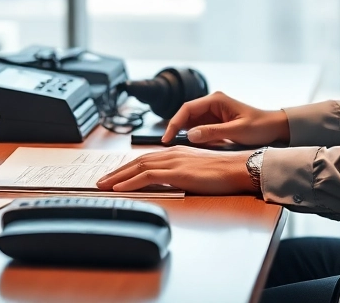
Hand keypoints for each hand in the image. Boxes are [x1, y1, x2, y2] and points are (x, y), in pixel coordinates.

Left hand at [95, 148, 255, 194]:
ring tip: (102, 186)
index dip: (127, 168)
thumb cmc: (224, 173)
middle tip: (100, 182)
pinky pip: (147, 177)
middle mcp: (172, 153)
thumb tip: (169, 182)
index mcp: (177, 152)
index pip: (145, 159)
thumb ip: (182, 173)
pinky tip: (119, 188)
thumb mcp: (198, 171)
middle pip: (137, 162)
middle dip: (116, 172)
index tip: (114, 176)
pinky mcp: (177, 173)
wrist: (239, 169)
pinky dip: (130, 182)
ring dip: (117, 177)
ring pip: (137, 168)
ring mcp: (173, 162)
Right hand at [163, 91, 289, 147]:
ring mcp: (213, 113)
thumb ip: (213, 132)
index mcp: (215, 100)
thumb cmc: (260, 127)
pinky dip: (193, 137)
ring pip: (191, 122)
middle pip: (186, 114)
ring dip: (183, 133)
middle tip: (167, 144)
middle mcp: (212, 104)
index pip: (187, 108)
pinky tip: (190, 147)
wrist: (275, 128)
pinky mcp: (216, 122)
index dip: (174, 123)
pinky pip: (199, 128)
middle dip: (176, 128)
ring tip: (175, 147)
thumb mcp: (237, 131)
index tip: (167, 137)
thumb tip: (190, 135)